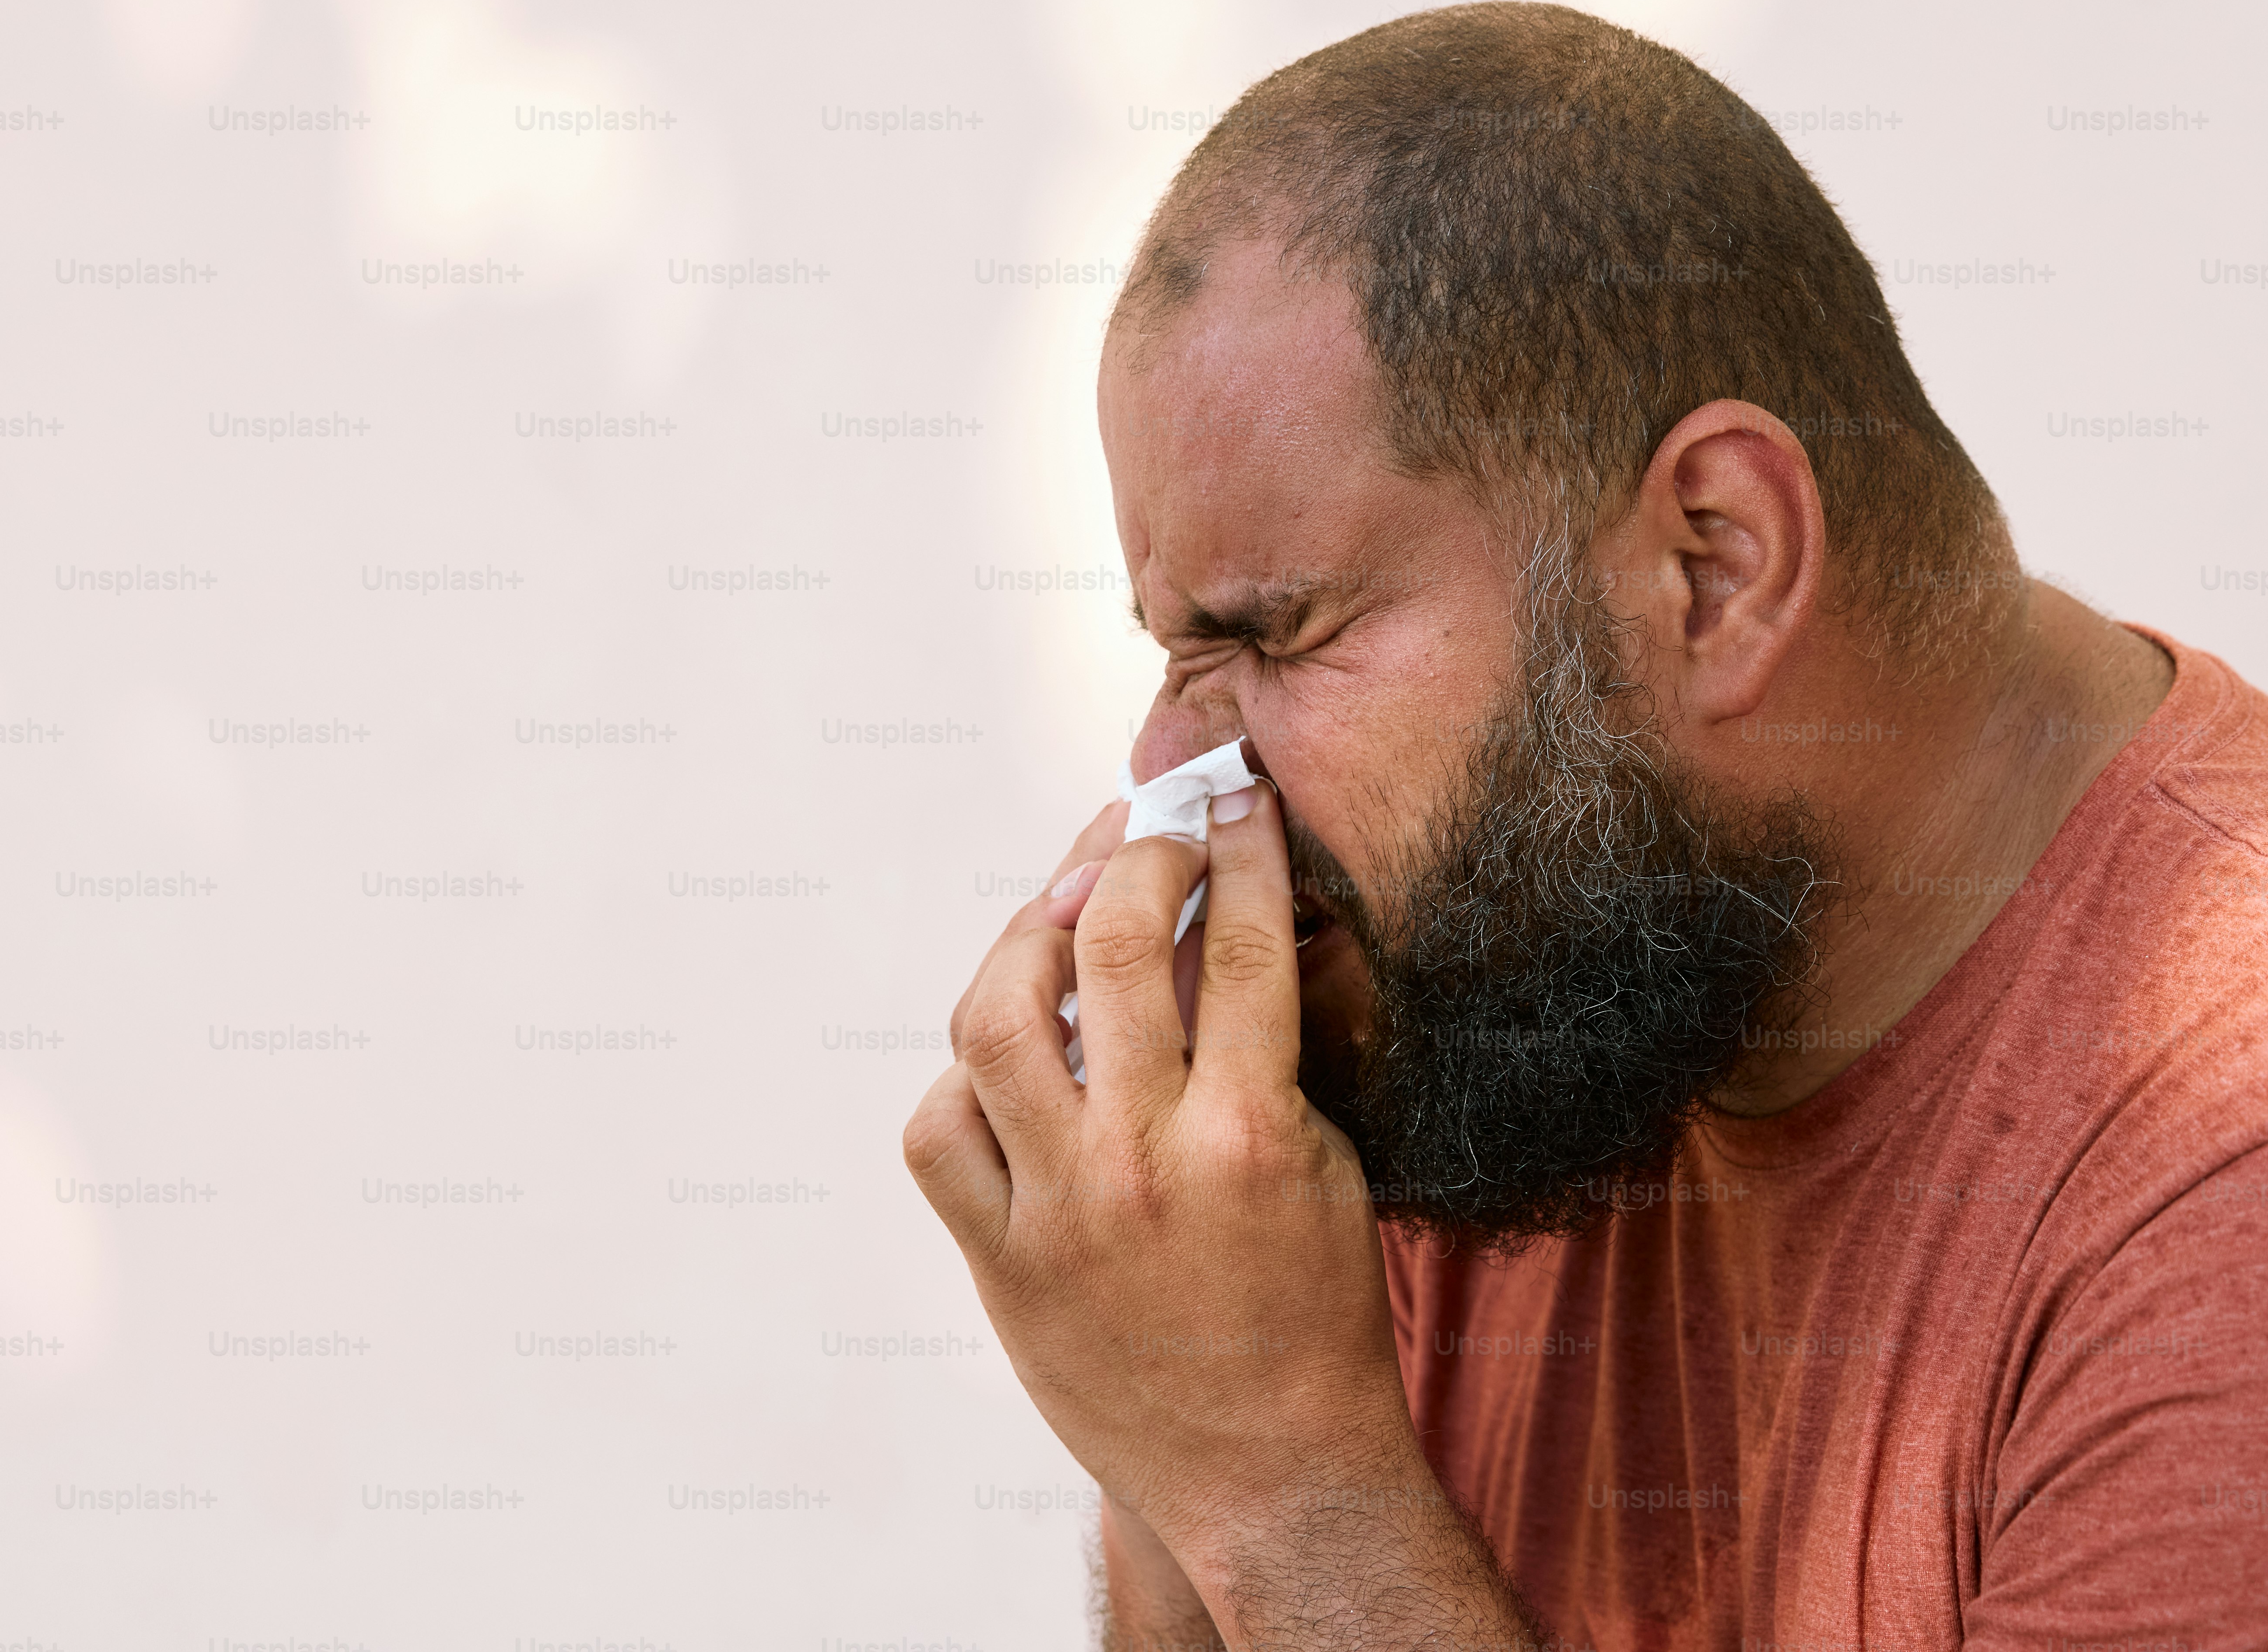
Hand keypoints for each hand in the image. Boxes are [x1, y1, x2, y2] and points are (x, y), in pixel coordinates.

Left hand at [905, 783, 1425, 1600]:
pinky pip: (940, 1129)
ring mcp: (1059, 1209)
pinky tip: (1012, 1051)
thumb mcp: (1327, 1163)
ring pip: (994, 1020)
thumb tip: (1218, 923)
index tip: (1234, 796)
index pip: (1239, 942)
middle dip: (1128, 859)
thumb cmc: (1317, 1310)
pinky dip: (968, 1075)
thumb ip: (1266, 1049)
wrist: (1270, 1470)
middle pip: (1106, 947)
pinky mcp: (1000, 1259)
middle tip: (1146, 832)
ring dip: (1022, 940)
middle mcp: (1142, 1161)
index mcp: (1250, 1134)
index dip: (1237, 847)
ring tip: (1058, 911)